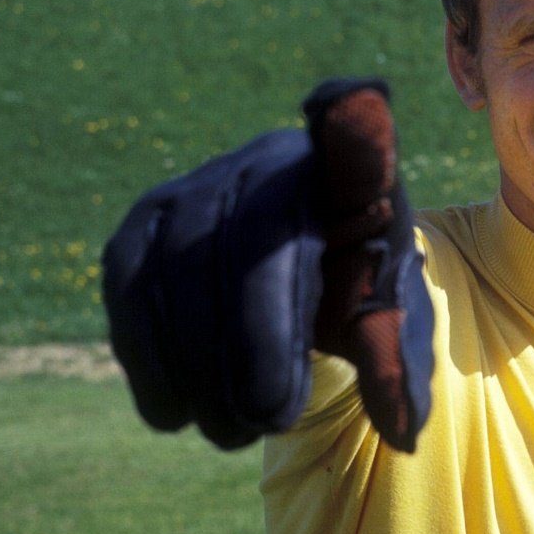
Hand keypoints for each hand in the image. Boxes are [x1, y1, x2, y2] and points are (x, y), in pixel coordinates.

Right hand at [101, 78, 433, 451]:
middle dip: (251, 344)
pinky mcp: (146, 221)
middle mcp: (269, 161)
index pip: (356, 142)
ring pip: (177, 268)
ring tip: (228, 432)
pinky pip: (130, 283)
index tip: (360, 99)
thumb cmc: (358, 289)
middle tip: (268, 421)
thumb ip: (395, 363)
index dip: (354, 125)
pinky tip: (171, 412)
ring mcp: (199, 184)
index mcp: (348, 173)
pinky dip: (146, 353)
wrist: (304, 265)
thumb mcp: (387, 320)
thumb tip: (403, 433)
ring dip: (195, 363)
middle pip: (248, 243)